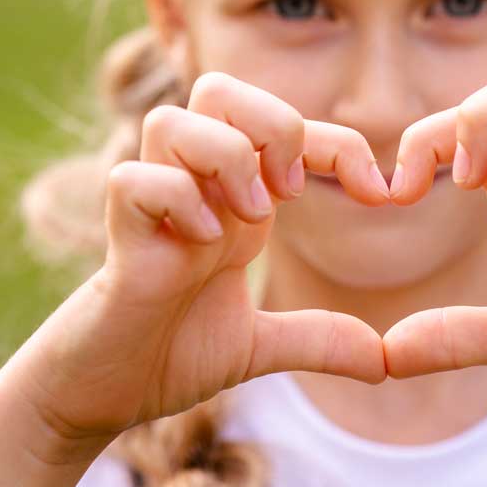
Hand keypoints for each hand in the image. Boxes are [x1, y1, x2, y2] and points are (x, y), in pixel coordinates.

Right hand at [15, 72, 388, 454]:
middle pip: (219, 89)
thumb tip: (384, 361)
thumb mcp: (259, 346)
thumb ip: (319, 339)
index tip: (381, 194)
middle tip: (290, 191)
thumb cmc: (168, 353)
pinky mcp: (118, 240)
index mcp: (233, 198)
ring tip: (248, 217)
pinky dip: (175, 202)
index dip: (340, 144)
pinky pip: (133, 182)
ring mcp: (152, 208)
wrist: (102, 397)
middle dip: (270, 122)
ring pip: (173, 121)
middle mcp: (194, 189)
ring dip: (224, 159)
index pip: (288, 129)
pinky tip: (199, 245)